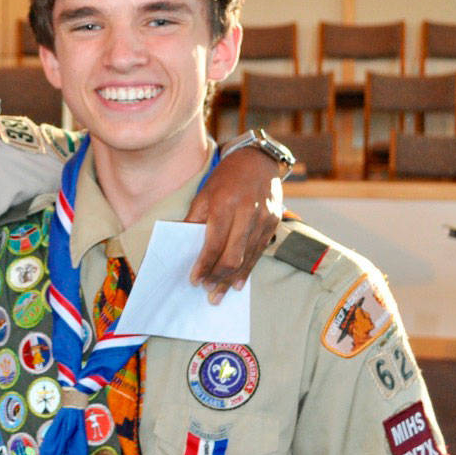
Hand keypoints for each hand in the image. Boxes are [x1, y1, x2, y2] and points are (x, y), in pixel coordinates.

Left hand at [185, 146, 282, 302]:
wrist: (258, 160)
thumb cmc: (225, 179)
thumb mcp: (203, 195)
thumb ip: (193, 221)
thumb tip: (181, 247)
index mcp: (224, 204)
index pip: (214, 243)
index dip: (204, 265)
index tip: (194, 280)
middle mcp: (247, 212)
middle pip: (233, 255)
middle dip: (218, 277)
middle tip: (207, 292)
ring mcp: (264, 218)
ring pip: (248, 258)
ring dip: (233, 279)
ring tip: (220, 293)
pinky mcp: (274, 222)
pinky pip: (259, 252)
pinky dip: (248, 270)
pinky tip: (238, 283)